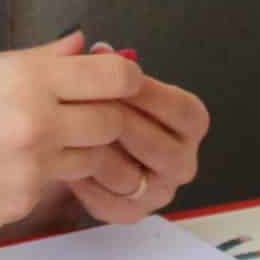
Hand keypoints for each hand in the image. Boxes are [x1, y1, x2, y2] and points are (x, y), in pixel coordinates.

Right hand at [0, 32, 202, 229]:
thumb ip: (42, 59)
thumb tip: (86, 45)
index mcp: (28, 79)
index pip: (115, 77)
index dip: (127, 79)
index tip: (122, 83)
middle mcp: (37, 123)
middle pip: (113, 122)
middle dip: (110, 118)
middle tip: (90, 116)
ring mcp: (32, 169)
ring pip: (91, 159)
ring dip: (83, 151)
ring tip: (47, 142)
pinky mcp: (21, 203)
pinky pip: (55, 187)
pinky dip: (46, 178)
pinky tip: (8, 167)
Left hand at [67, 42, 209, 223]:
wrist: (74, 147)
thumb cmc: (98, 110)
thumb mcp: (101, 82)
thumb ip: (97, 64)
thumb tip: (84, 46)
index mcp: (189, 123)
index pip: (183, 110)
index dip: (149, 96)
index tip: (115, 82)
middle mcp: (183, 160)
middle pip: (164, 148)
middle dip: (124, 128)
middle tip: (90, 112)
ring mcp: (160, 190)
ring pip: (138, 179)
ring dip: (105, 159)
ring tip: (75, 140)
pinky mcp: (134, 213)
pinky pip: (115, 206)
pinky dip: (91, 188)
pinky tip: (70, 169)